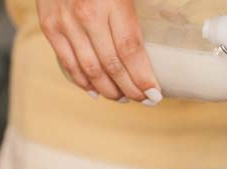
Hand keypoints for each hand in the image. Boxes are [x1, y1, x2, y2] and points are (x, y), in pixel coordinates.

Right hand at [36, 0, 161, 103]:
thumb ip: (152, 3)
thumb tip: (177, 22)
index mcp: (111, 1)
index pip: (131, 51)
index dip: (143, 78)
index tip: (155, 94)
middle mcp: (87, 15)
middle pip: (112, 66)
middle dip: (131, 89)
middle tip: (143, 99)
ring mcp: (65, 22)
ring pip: (91, 71)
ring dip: (109, 90)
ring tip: (122, 98)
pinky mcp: (49, 27)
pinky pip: (69, 64)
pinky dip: (84, 83)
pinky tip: (96, 92)